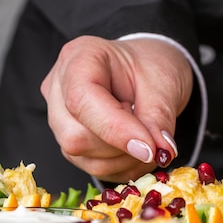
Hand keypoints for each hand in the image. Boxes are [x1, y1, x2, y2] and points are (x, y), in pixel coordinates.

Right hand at [40, 35, 193, 182]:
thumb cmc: (152, 67)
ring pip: (79, 154)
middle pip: (75, 135)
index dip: (115, 130)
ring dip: (122, 159)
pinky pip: (90, 165)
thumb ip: (158, 118)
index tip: (149, 149)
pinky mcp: (67, 139)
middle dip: (120, 147)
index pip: (81, 100)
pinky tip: (137, 150)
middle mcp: (60, 85)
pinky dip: (121, 166)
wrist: (148, 71)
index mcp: (81, 57)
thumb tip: (159, 153)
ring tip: (147, 139)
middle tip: (152, 135)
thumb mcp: (164, 85)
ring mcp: (59, 115)